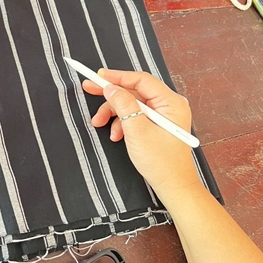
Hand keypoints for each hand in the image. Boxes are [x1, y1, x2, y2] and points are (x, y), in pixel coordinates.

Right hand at [83, 69, 201, 201]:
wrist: (173, 187)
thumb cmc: (160, 162)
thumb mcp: (137, 131)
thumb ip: (123, 105)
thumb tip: (110, 87)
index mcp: (171, 102)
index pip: (140, 80)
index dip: (117, 77)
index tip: (97, 76)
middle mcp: (168, 105)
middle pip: (134, 91)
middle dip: (111, 95)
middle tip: (89, 89)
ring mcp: (163, 115)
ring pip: (131, 104)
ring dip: (113, 113)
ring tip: (98, 124)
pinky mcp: (156, 124)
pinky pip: (134, 116)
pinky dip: (122, 123)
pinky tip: (115, 135)